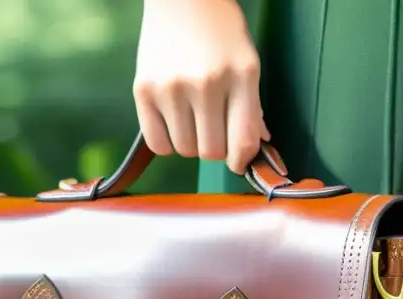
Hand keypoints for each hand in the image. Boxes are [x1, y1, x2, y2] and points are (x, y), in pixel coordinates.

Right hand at [134, 0, 268, 173]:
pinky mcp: (144, 90)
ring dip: (191, 142)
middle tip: (213, 129)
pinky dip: (167, 142)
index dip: (241, 161)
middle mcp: (206, 83)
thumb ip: (252, 107)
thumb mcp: (247, 63)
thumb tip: (258, 146)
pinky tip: (173, 121)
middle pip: (211, 152)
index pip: (242, 142)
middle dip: (215, 148)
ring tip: (192, 117)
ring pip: (185, 150)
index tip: (238, 163)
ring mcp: (172, 87)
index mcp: (240, 76)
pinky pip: (158, 144)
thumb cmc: (221, 31)